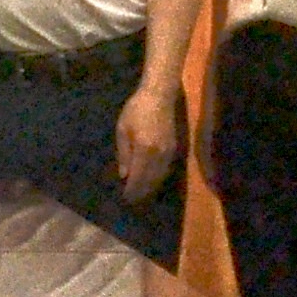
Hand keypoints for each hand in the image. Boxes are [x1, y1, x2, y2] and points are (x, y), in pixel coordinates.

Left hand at [114, 80, 184, 199]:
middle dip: (142, 191)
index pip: (139, 177)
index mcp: (144, 150)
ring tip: (141, 193)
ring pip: (160, 176)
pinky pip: (165, 169)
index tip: (126, 198)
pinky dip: (158, 177)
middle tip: (133, 200)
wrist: (160, 95)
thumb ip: (124, 154)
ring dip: (151, 187)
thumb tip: (124, 175)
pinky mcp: (174, 149)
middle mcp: (159, 155)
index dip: (133, 189)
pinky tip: (151, 179)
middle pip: (151, 180)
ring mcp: (169, 152)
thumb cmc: (136, 110)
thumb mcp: (123, 130)